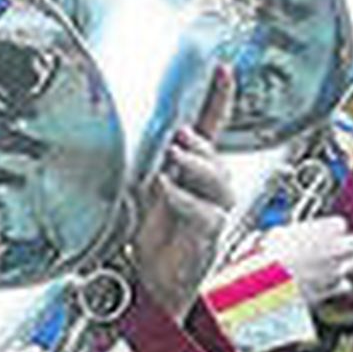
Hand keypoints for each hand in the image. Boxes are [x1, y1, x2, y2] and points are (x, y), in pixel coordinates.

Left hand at [134, 68, 235, 319]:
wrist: (157, 281)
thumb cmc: (151, 237)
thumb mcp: (140, 193)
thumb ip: (142, 168)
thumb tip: (128, 140)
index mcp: (192, 170)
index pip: (210, 128)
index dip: (219, 99)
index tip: (224, 69)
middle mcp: (209, 187)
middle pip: (214, 153)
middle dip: (198, 142)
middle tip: (179, 135)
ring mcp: (214, 209)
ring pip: (217, 179)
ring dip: (195, 165)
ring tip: (174, 157)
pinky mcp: (209, 233)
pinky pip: (203, 211)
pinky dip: (182, 198)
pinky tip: (165, 188)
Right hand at [255, 216, 352, 306]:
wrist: (262, 287)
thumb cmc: (264, 258)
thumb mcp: (273, 236)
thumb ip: (290, 232)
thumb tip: (289, 234)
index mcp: (323, 230)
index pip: (340, 224)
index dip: (329, 229)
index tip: (320, 232)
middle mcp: (335, 249)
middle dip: (347, 245)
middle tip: (334, 248)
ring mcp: (335, 270)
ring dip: (342, 264)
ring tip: (326, 266)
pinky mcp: (331, 290)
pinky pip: (343, 285)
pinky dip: (335, 285)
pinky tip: (322, 283)